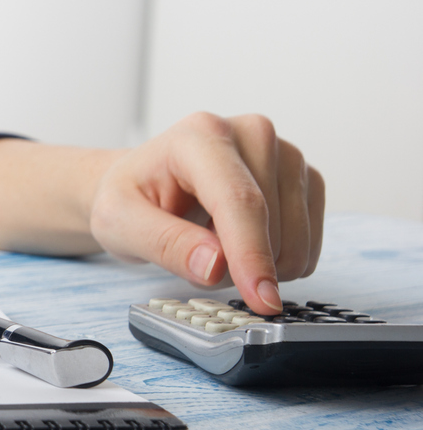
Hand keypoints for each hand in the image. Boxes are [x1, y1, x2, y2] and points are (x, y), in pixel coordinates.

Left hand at [0, 112, 323, 315]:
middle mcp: (239, 129)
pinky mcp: (290, 165)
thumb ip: (166, 242)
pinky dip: (291, 247)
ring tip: (223, 260)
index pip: (238, 201)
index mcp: (195, 135)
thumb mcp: (120, 225)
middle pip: (276, 210)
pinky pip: (313, 217)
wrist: (123, 189)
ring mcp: (269, 144)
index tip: (257, 300)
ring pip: (302, 216)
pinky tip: (250, 252)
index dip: (251, 256)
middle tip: (225, 286)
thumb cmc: (117, 200)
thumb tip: (215, 265)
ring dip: (277, 256)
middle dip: (259, 260)